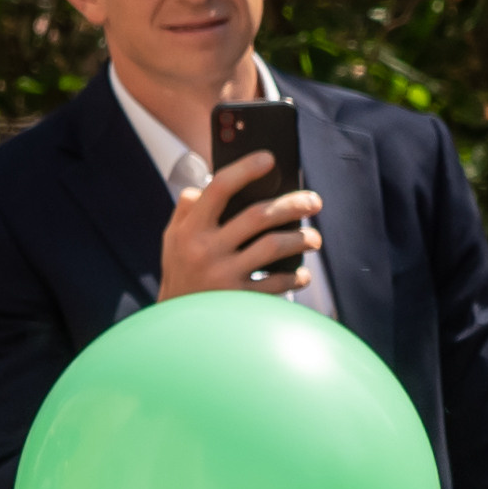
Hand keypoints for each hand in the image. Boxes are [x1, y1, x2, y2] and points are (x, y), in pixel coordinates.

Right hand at [160, 153, 324, 300]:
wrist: (178, 329)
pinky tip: (303, 275)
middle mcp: (206, 249)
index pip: (220, 187)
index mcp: (191, 228)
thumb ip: (187, 209)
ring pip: (272, 247)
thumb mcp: (172, 239)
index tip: (270, 159)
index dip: (246, 169)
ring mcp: (224, 276)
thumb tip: (207, 184)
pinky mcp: (239, 301)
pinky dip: (294, 278)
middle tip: (314, 202)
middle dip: (292, 205)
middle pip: (258, 216)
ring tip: (315, 239)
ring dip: (300, 240)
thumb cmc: (181, 274)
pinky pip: (275, 284)